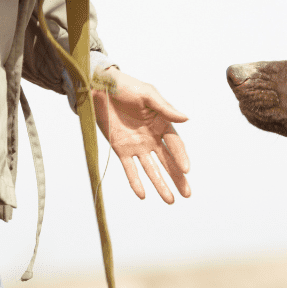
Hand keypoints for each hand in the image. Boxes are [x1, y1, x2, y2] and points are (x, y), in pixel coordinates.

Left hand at [92, 68, 190, 203]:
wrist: (99, 88)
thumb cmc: (126, 87)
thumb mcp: (148, 94)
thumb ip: (166, 108)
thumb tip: (186, 119)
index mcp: (162, 123)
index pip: (175, 145)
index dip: (181, 157)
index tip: (186, 170)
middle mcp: (152, 138)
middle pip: (167, 161)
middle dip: (177, 178)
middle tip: (187, 194)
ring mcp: (137, 146)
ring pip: (151, 169)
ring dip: (160, 185)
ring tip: (169, 200)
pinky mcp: (121, 150)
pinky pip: (130, 169)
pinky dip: (135, 182)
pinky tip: (142, 195)